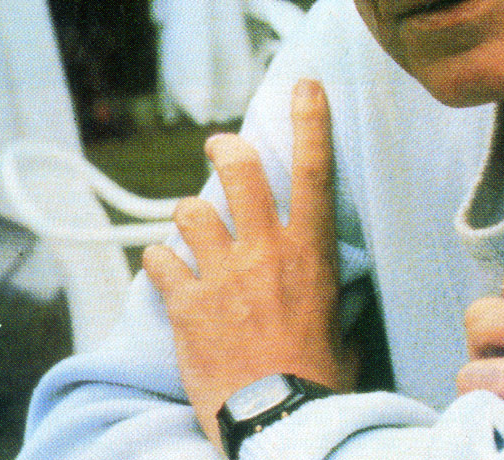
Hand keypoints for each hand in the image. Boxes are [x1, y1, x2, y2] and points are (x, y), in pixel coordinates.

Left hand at [142, 80, 356, 447]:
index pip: (314, 170)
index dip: (310, 120)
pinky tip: (165, 270)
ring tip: (192, 228)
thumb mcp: (342, 326)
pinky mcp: (187, 305)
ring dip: (190, 217)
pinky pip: (161, 261)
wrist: (279, 417)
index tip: (303, 85)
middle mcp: (267, 251)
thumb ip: (331, 295)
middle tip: (220, 144)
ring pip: (192, 211)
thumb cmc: (320, 377)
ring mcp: (224, 274)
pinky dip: (161, 262)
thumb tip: (334, 293)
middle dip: (226, 147)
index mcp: (312, 252)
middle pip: (239, 171)